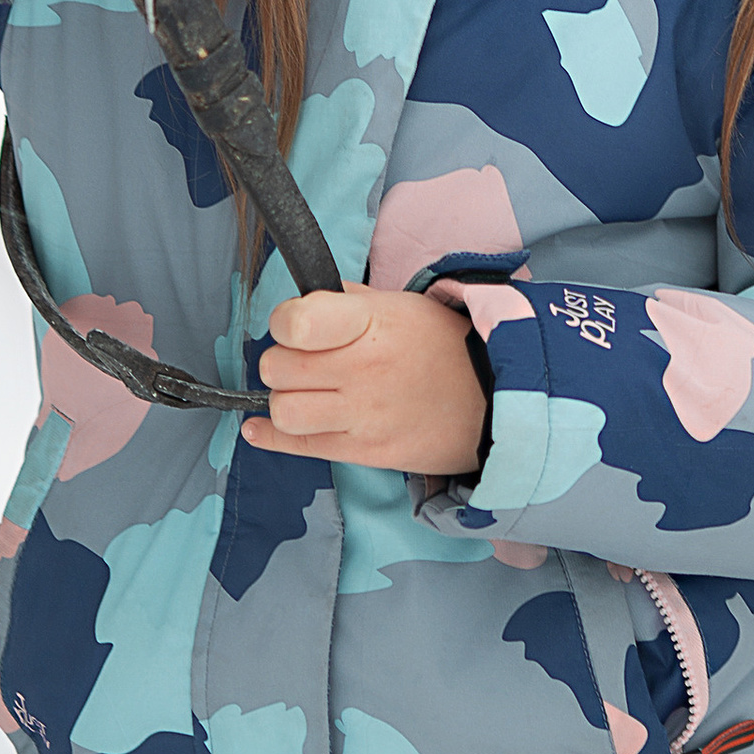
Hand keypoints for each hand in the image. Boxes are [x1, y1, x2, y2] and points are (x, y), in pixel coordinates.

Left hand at [244, 286, 489, 476]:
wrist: (492, 403)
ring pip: (285, 411)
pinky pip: (300, 447)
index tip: (292, 325)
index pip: (296, 323)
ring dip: (284, 400)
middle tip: (302, 361)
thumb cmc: (445, 348)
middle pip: (280, 368)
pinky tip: (260, 428)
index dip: (284, 322)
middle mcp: (364, 369)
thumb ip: (350, 301)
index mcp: (372, 324)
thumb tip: (308, 301)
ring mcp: (364, 415)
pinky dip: (271, 436)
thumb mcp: (403, 306)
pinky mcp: (366, 452)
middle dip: (281, 362)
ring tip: (303, 392)